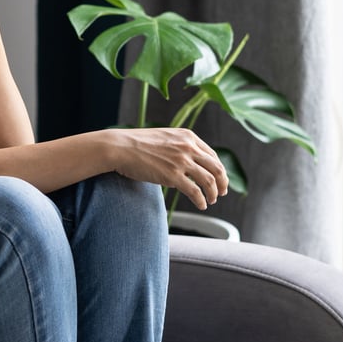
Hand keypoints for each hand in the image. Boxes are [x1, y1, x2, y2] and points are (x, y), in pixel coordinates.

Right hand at [108, 128, 228, 209]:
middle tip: (222, 193)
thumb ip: (179, 147)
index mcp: (188, 136)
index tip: (219, 179)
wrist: (120, 147)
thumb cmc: (137, 144)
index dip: (219, 169)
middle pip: (216, 168)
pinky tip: (201, 205)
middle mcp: (188, 147)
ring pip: (209, 181)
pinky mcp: (173, 176)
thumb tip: (187, 165)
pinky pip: (195, 192)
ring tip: (211, 200)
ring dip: (213, 193)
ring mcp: (181, 161)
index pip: (212, 155)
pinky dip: (201, 200)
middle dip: (222, 182)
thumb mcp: (164, 138)